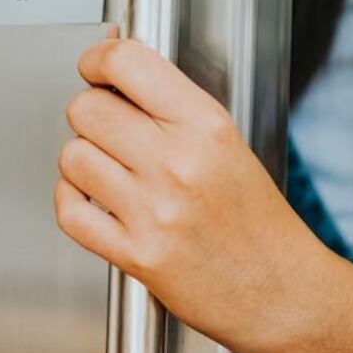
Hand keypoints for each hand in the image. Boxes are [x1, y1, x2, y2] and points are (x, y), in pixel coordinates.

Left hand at [55, 38, 321, 352]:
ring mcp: (155, 211)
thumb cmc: (258, 223)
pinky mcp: (137, 255)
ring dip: (82, 161)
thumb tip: (115, 65)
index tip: (95, 68)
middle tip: (108, 129)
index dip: (98, 59)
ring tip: (110, 171)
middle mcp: (179, 164)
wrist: (281, 292)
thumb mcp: (228, 144)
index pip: (127, 64)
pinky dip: (72, 201)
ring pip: (73, 156)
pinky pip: (70, 211)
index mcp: (206, 127)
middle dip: (91, 115)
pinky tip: (94, 201)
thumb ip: (173, 106)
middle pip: (88, 109)